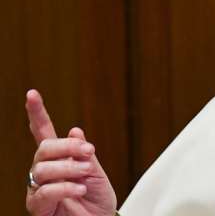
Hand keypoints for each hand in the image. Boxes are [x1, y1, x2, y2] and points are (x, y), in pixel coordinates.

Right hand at [25, 89, 116, 215]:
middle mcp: (44, 171)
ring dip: (68, 168)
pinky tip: (80, 188)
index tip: (32, 94)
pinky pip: (44, 191)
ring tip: (85, 174)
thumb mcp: (96, 173)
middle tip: (89, 151)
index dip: (37, 114)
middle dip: (67, 146)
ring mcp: (38, 188)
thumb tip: (74, 130)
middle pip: (44, 149)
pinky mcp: (38, 206)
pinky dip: (65, 187)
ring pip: (42, 168)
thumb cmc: (97, 200)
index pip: (44, 133)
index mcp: (59, 159)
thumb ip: (83, 154)